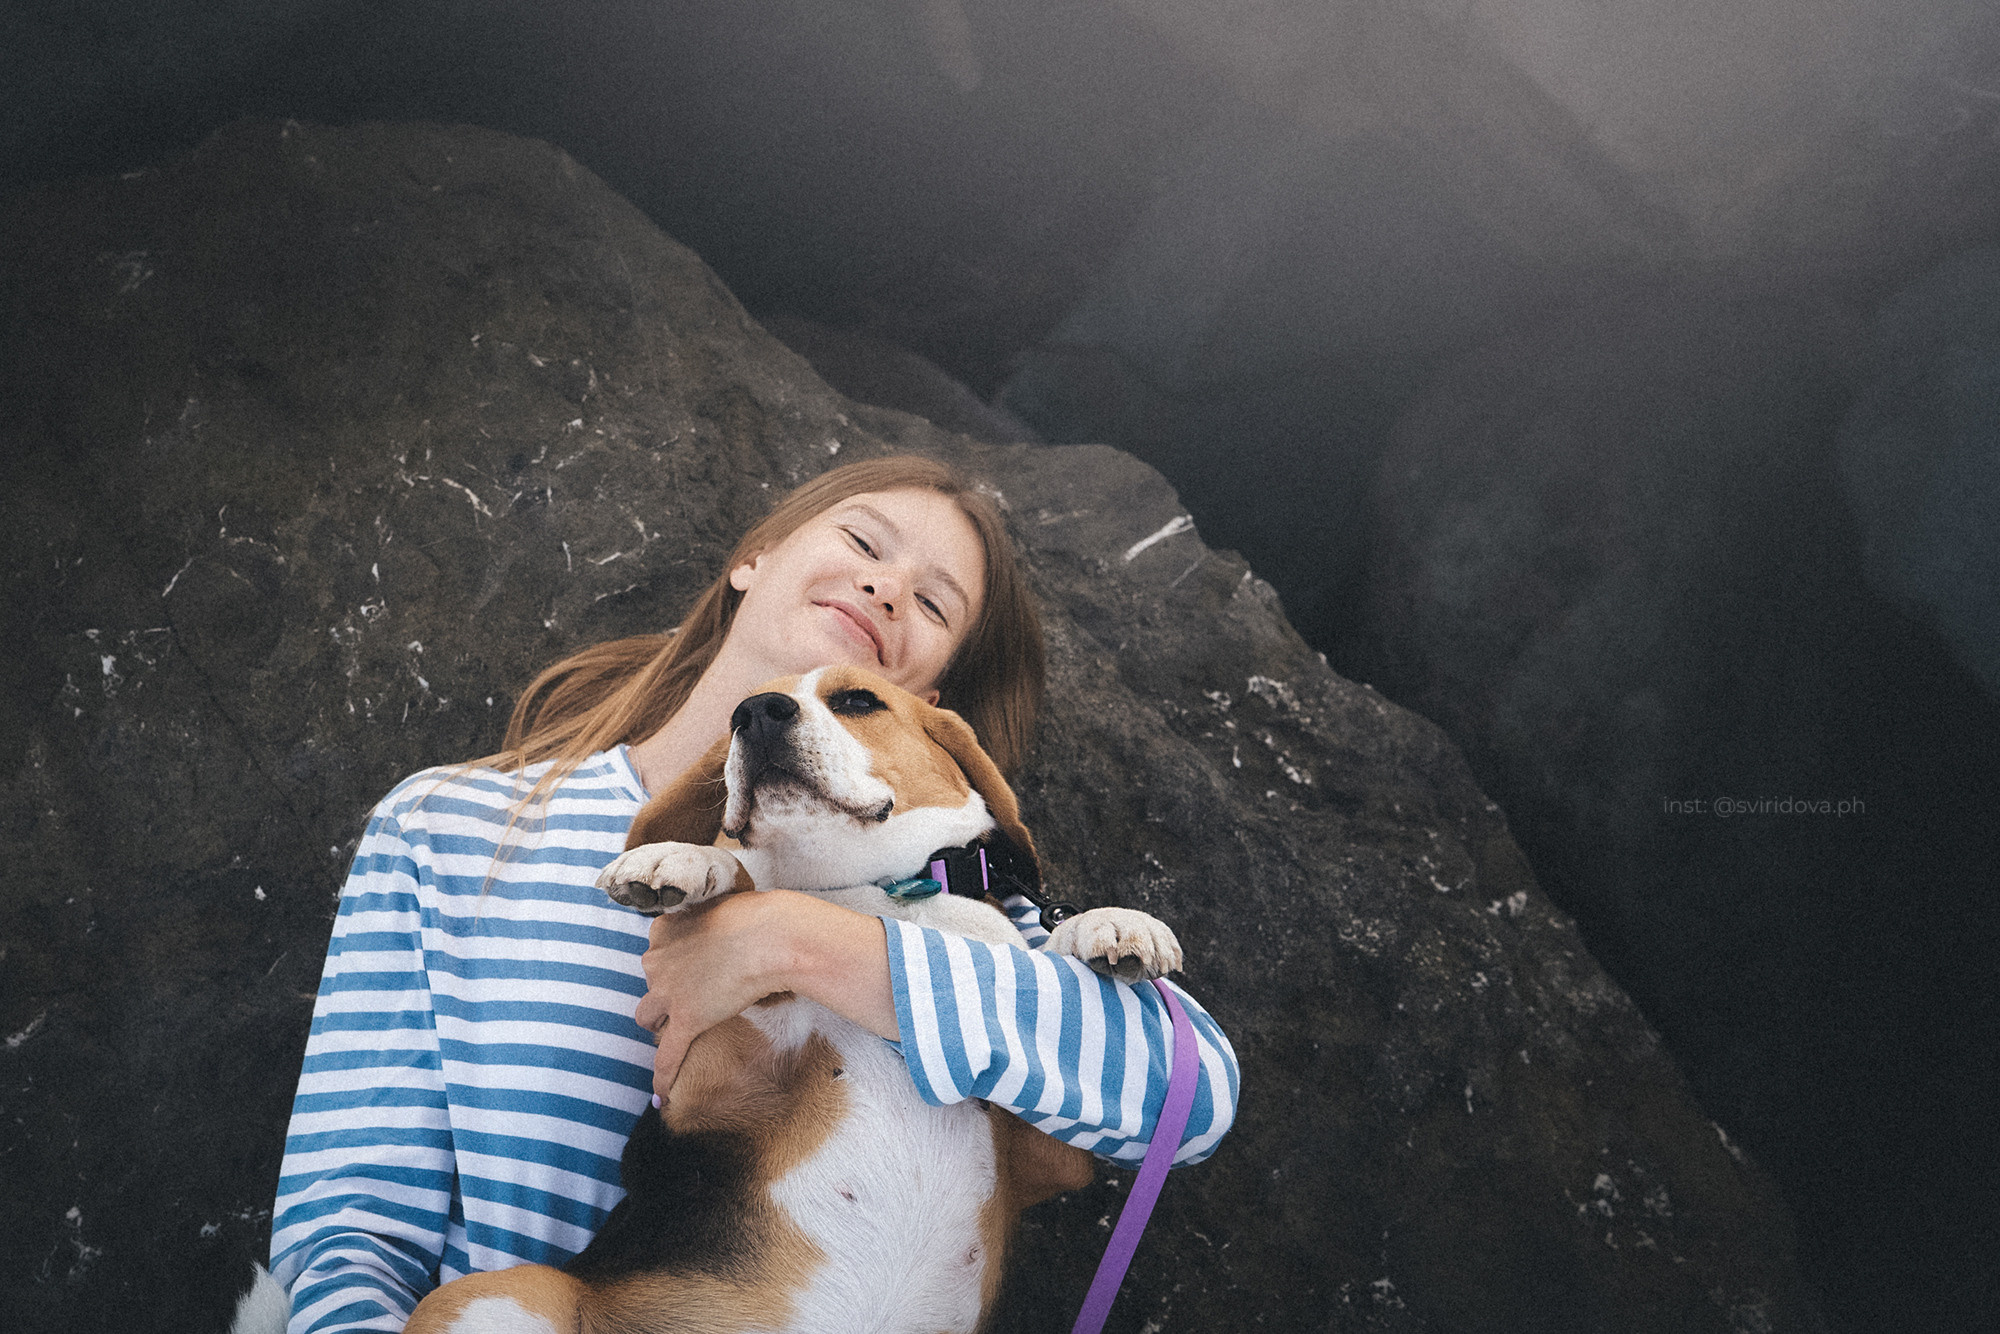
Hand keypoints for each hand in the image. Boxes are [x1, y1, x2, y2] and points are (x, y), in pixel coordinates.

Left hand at [633, 890, 899, 1103]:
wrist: (771, 936)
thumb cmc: (758, 917)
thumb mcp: (723, 906)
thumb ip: (710, 921)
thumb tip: (722, 927)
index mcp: (662, 928)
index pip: (658, 950)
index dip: (677, 959)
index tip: (696, 961)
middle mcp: (656, 960)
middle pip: (651, 983)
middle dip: (669, 989)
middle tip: (700, 989)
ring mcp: (669, 993)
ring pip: (647, 1016)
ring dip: (661, 1021)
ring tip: (679, 1026)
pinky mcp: (686, 1020)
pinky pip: (667, 1056)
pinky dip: (663, 1077)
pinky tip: (661, 1096)